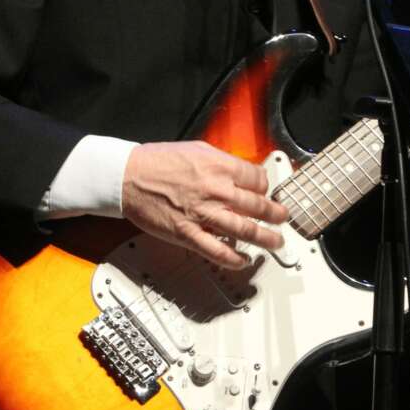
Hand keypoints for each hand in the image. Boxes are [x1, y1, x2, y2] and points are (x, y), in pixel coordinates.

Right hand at [122, 141, 289, 268]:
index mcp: (220, 167)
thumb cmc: (157, 161)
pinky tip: (243, 260)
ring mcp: (204, 214)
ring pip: (245, 230)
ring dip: (265, 239)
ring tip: (276, 242)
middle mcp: (216, 190)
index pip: (258, 179)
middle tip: (282, 218)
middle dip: (275, 214)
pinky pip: (218, 251)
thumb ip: (221, 162)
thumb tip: (239, 171)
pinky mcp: (189, 234)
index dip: (265, 186)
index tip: (266, 192)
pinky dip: (234, 258)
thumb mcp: (197, 149)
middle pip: (258, 205)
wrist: (128, 177)